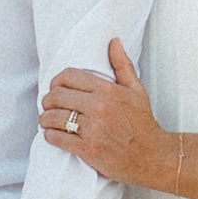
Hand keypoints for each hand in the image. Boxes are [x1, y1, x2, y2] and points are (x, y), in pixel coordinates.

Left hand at [35, 42, 164, 190]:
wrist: (152, 156)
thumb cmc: (143, 124)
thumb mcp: (137, 90)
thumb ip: (123, 65)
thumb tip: (114, 41)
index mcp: (108, 90)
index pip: (69, 76)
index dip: (56, 81)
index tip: (55, 88)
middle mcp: (98, 107)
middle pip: (57, 95)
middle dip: (48, 100)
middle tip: (48, 105)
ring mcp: (92, 129)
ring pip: (53, 117)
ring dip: (45, 118)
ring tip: (47, 120)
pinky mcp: (87, 149)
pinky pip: (57, 137)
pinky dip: (50, 135)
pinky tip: (52, 134)